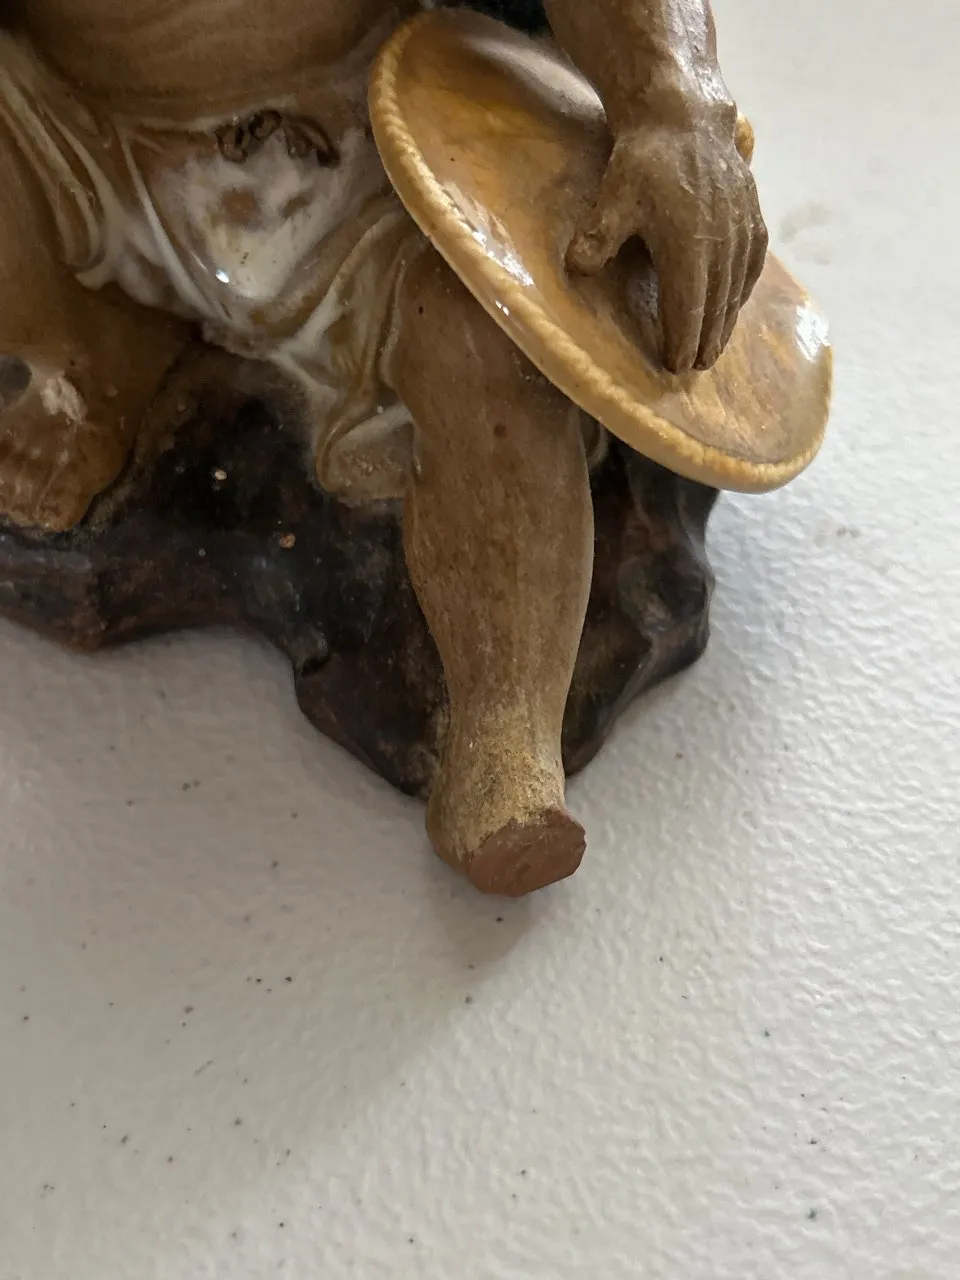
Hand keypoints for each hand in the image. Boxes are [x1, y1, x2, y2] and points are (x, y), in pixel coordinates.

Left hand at [567, 114, 767, 373]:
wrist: (685, 117)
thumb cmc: (644, 161)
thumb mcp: (613, 196)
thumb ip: (598, 234)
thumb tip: (576, 268)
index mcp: (689, 242)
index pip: (687, 303)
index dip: (682, 336)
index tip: (676, 365)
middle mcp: (722, 239)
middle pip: (714, 302)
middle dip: (706, 338)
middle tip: (695, 367)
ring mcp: (743, 228)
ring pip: (735, 286)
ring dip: (726, 319)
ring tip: (712, 347)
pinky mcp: (753, 216)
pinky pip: (752, 263)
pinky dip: (743, 289)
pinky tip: (734, 305)